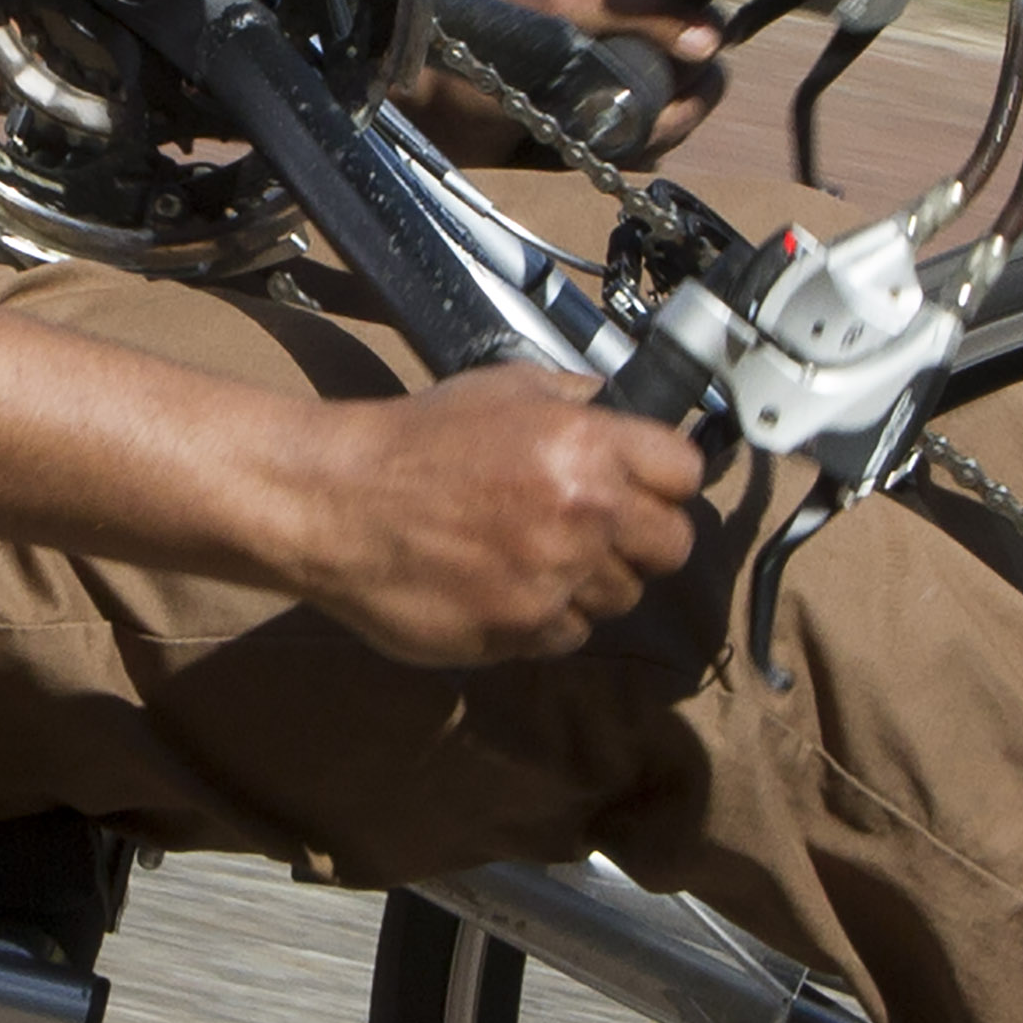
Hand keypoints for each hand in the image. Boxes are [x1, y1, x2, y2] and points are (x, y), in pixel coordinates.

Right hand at [280, 360, 709, 666]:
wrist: (336, 503)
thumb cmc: (412, 442)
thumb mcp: (501, 387)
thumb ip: (572, 398)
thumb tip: (617, 409)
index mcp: (586, 445)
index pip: (686, 472)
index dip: (665, 479)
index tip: (645, 485)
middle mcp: (583, 513)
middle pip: (672, 545)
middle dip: (641, 537)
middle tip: (597, 528)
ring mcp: (555, 578)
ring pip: (624, 597)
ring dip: (592, 581)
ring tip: (536, 556)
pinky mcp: (523, 629)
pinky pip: (572, 635)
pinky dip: (548, 617)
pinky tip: (507, 586)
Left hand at [416, 0, 724, 154]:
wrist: (432, 109)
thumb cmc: (486, 46)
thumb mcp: (564, 6)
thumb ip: (637, 10)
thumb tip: (711, 37)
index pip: (693, 13)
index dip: (700, 42)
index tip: (695, 66)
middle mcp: (621, 38)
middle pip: (695, 72)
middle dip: (688, 100)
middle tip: (662, 119)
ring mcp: (613, 87)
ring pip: (677, 113)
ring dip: (665, 130)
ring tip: (634, 139)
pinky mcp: (598, 131)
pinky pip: (647, 145)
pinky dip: (641, 152)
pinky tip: (617, 153)